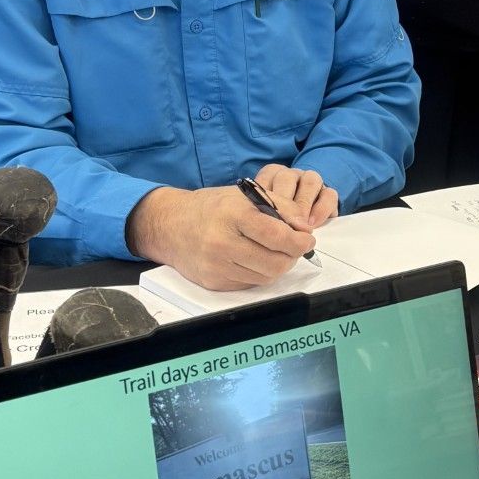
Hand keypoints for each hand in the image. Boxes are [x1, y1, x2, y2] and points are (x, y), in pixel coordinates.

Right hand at [126, 184, 317, 291]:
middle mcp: (222, 242)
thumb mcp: (245, 195)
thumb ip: (281, 206)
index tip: (308, 239)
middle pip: (274, 263)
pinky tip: (255, 258)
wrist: (170, 226)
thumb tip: (305, 228)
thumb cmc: (212, 207)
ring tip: (276, 251)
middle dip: (293, 256)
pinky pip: (250, 284)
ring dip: (278, 265)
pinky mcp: (214, 283)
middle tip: (295, 246)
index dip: (298, 240)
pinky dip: (260, 273)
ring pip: (265, 277)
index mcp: (232, 215)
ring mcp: (217, 266)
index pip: (275, 235)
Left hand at [253, 164, 339, 230]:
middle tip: (281, 222)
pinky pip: (329, 194)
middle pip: (287, 177)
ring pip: (310, 181)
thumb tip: (259, 224)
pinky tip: (312, 224)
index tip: (263, 215)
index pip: (268, 175)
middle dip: (284, 202)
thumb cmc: (279, 223)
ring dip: (304, 204)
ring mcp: (312, 182)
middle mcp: (292, 175)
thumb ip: (262, 214)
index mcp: (273, 175)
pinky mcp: (328, 193)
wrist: (304, 229)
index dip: (266, 194)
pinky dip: (321, 210)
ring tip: (299, 225)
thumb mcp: (266, 216)